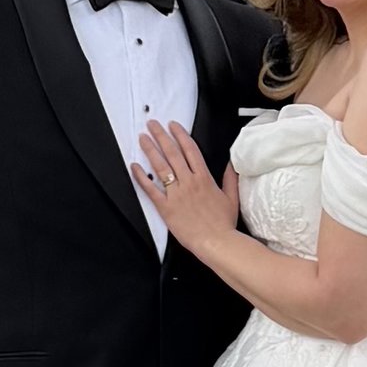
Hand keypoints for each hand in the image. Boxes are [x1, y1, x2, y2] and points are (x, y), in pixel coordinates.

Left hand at [135, 118, 239, 253]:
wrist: (217, 242)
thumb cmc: (223, 224)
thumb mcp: (231, 198)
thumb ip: (229, 179)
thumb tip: (232, 165)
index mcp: (204, 178)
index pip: (190, 149)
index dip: (180, 134)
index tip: (173, 125)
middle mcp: (189, 182)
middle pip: (173, 153)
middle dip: (161, 135)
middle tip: (152, 124)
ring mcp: (176, 194)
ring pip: (161, 166)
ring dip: (151, 150)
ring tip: (143, 138)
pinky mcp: (166, 207)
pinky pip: (151, 189)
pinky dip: (141, 177)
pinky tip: (135, 167)